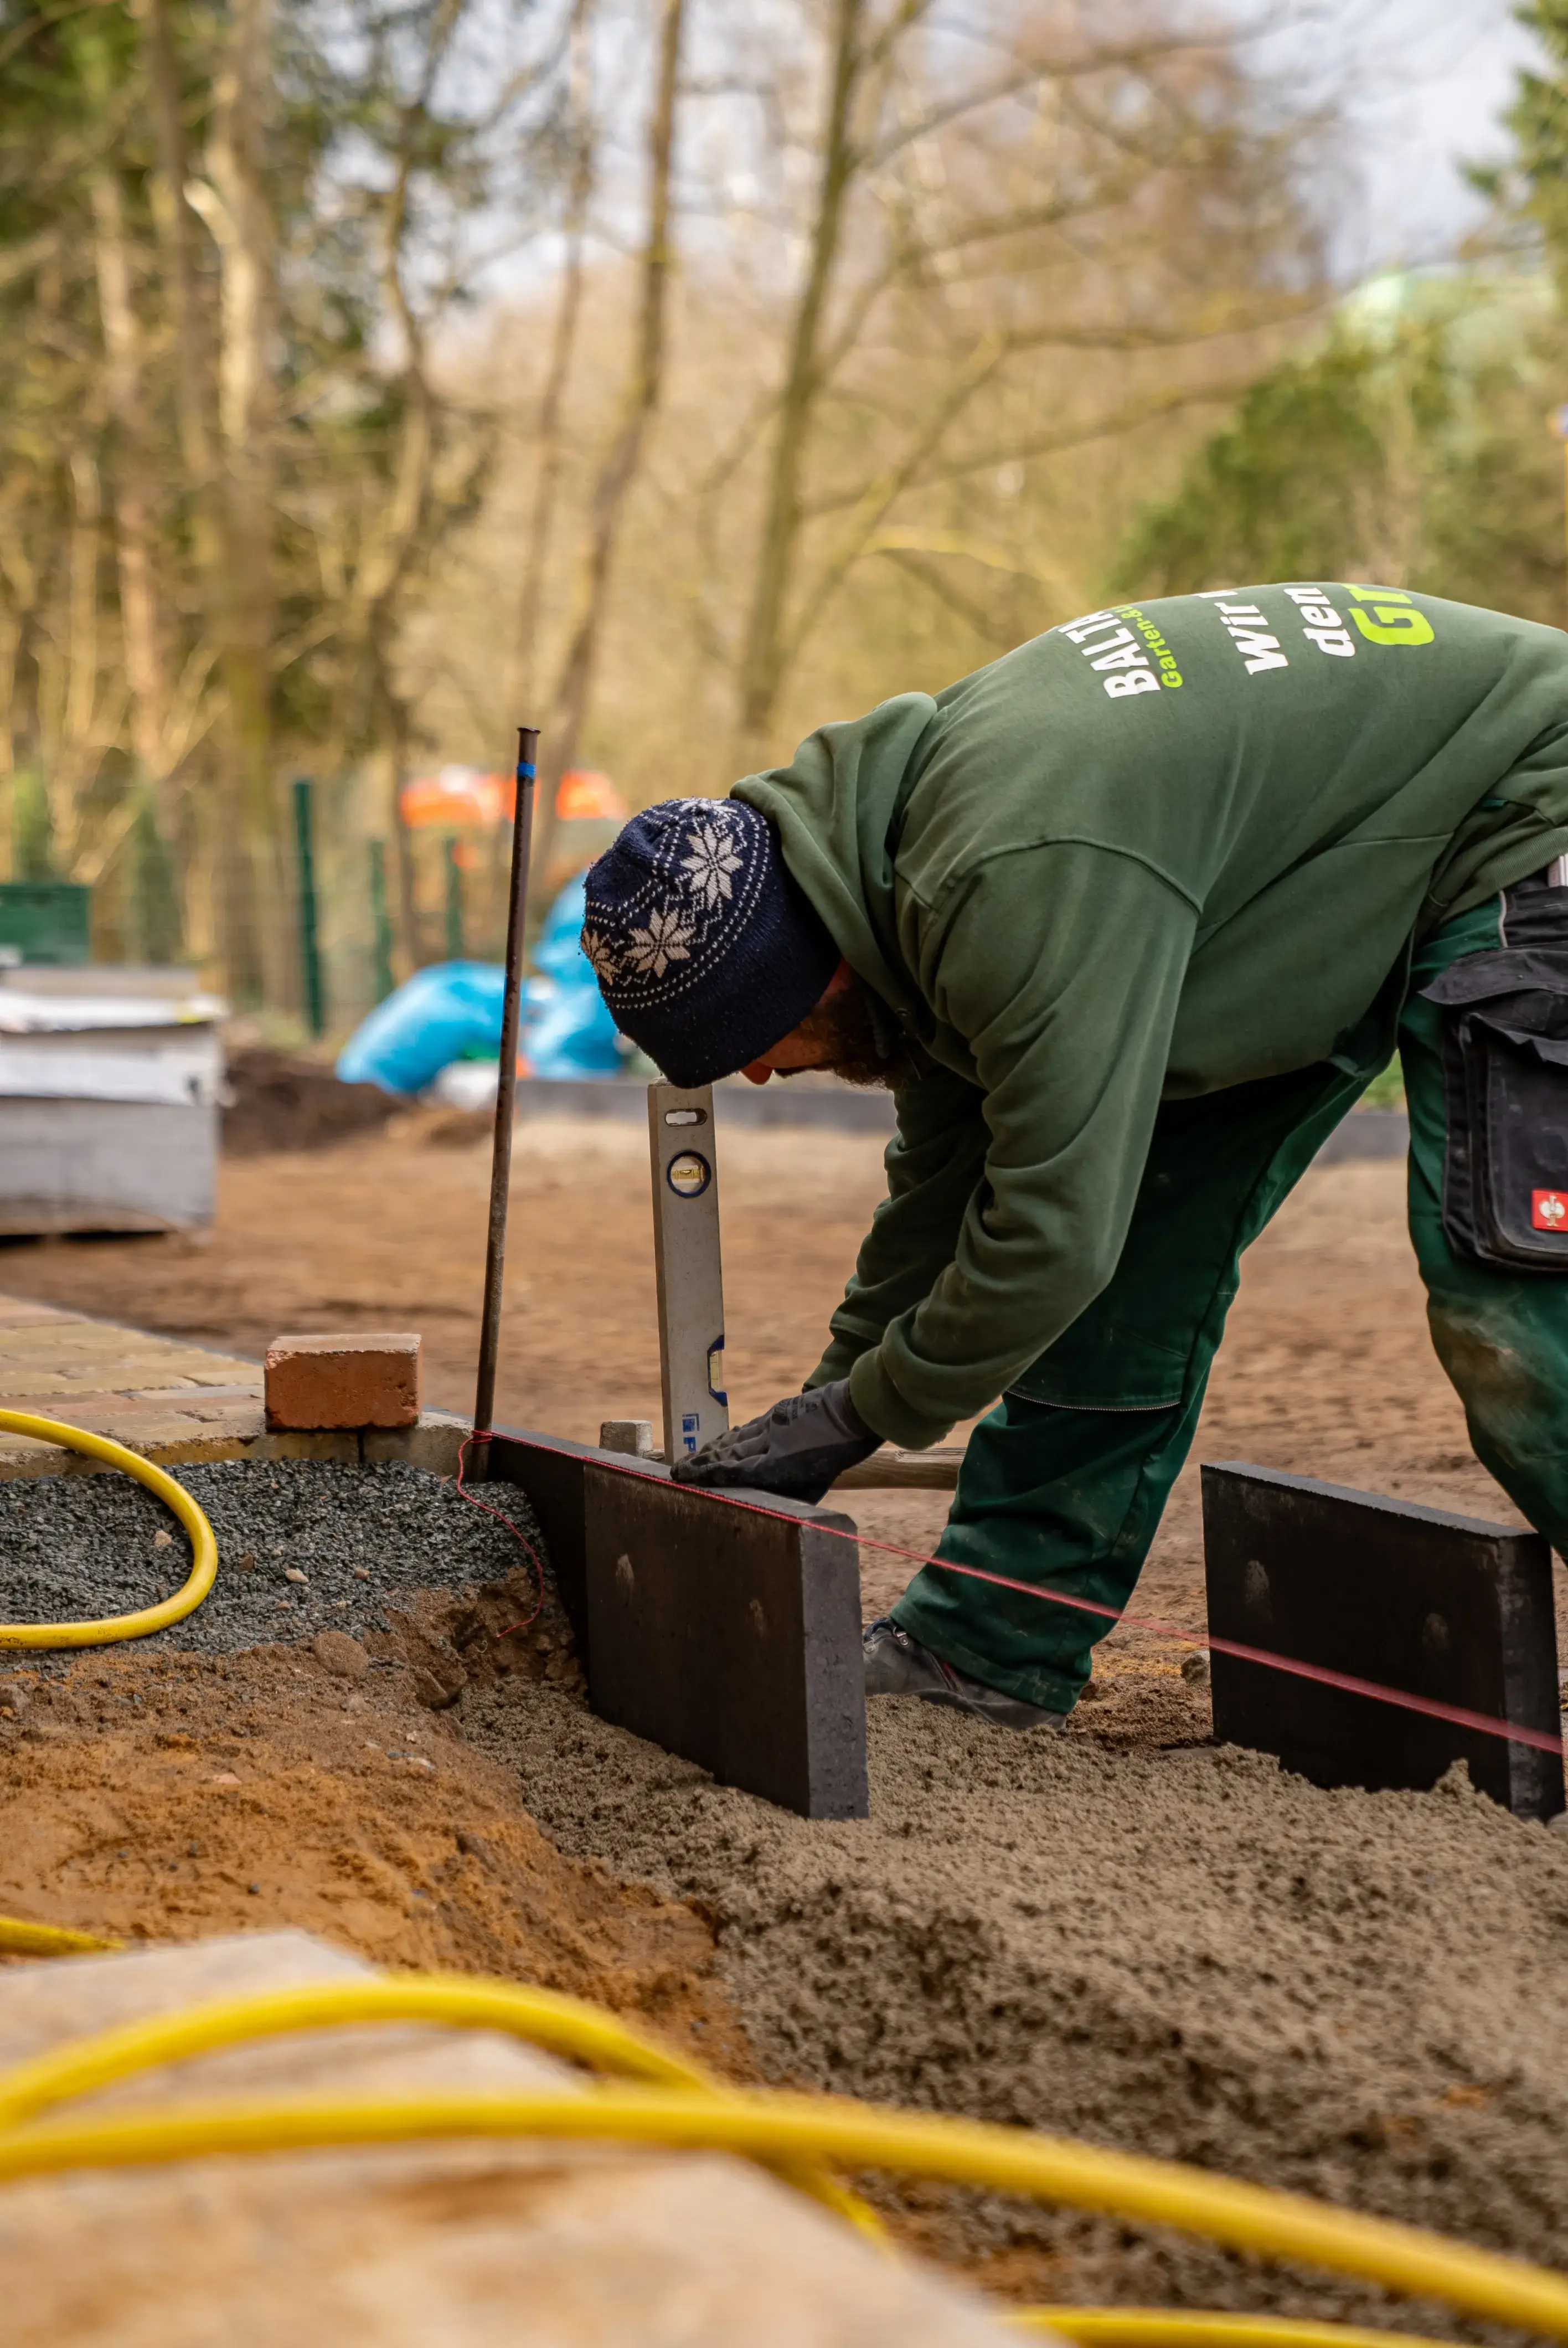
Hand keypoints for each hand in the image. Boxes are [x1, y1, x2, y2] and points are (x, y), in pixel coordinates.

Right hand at [669, 1379, 880, 1503]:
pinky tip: (722, 1440)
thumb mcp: (818, 1483)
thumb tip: (776, 1508)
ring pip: (734, 1438)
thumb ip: (793, 1495)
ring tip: (693, 1458)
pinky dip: (731, 1436)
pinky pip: (747, 1428)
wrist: (854, 1410)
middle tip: (677, 1470)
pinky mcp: (775, 1411)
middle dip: (699, 1464)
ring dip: (711, 1449)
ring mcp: (770, 1423)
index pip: (731, 1470)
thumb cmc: (840, 1454)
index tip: (684, 1478)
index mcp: (777, 1464)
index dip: (705, 1474)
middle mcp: (768, 1442)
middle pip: (725, 1454)